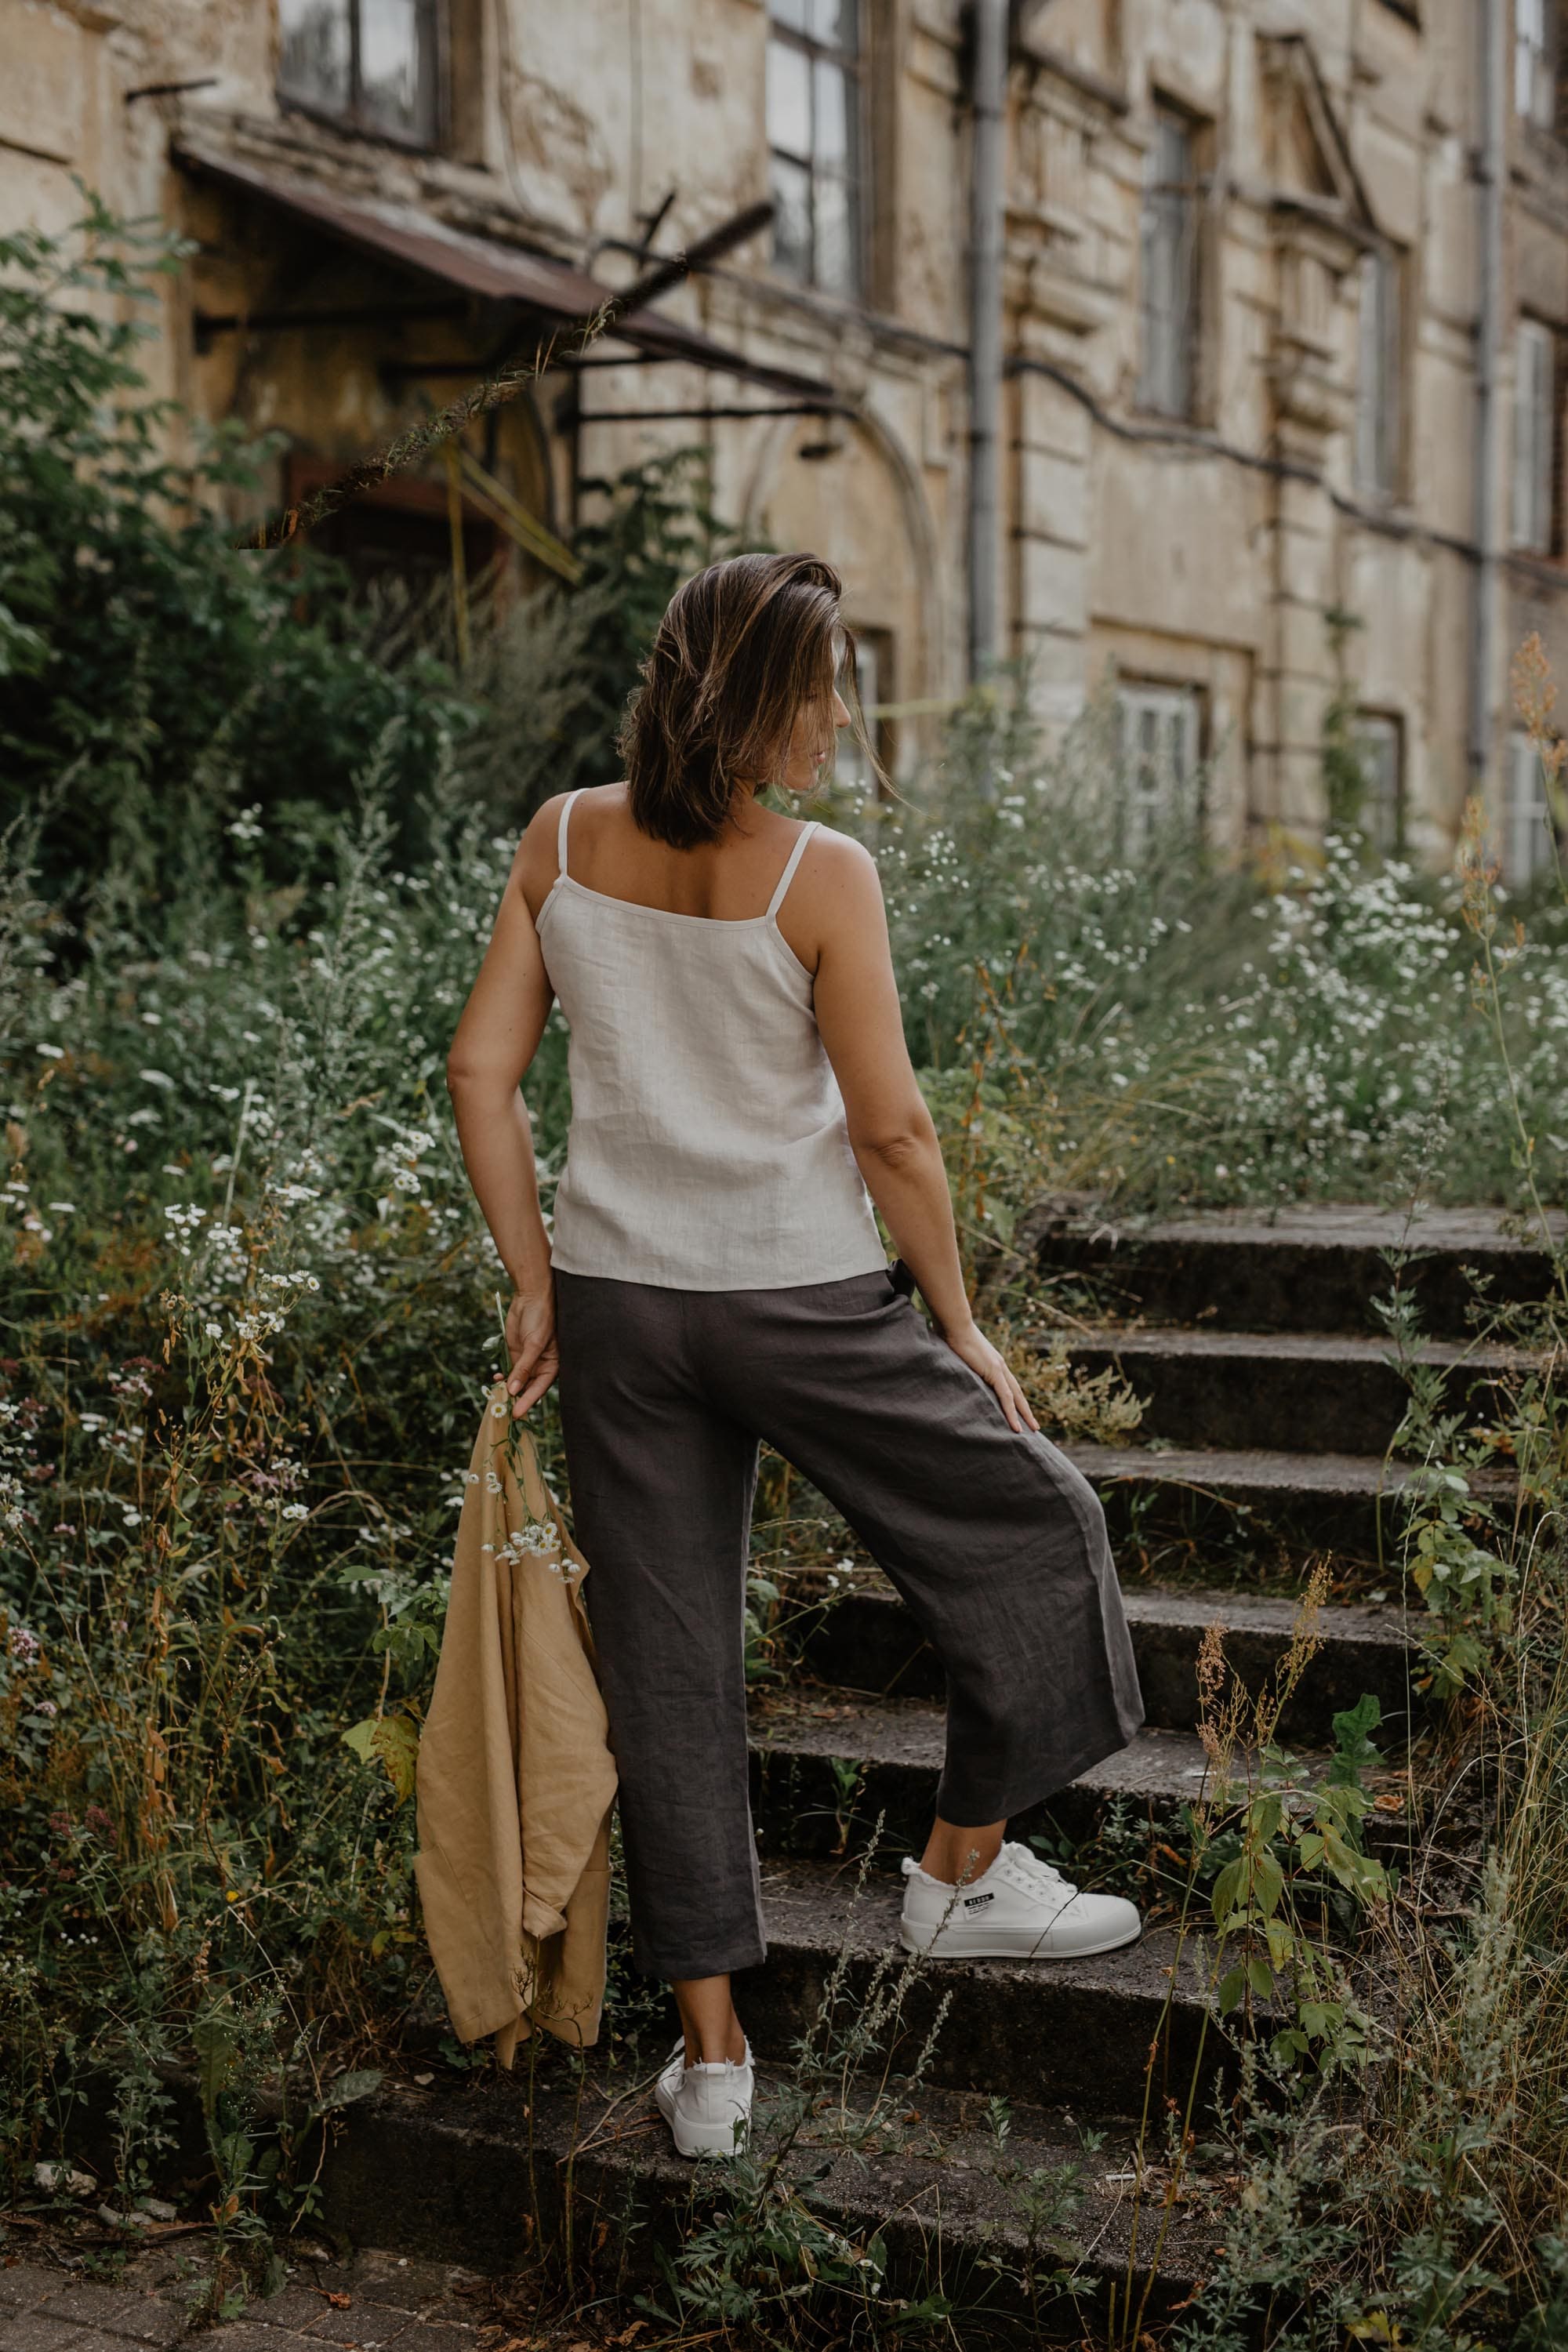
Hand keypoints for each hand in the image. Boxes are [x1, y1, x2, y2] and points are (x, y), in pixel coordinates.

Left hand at [504, 1285, 558, 1416]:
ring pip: (516, 1381)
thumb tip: (513, 1389)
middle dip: (516, 1398)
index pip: (540, 1388)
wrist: (531, 1297)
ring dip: (507, 1388)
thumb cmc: (541, 1318)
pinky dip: (502, 1376)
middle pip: (528, 1388)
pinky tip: (496, 1378)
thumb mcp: (533, 1343)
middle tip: (504, 1410)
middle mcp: (540, 1366)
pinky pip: (508, 1370)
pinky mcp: (515, 1353)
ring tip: (497, 1396)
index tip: (517, 1413)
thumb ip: (524, 1367)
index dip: (528, 1401)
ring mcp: (527, 1360)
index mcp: (553, 1365)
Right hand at [940, 1319, 1039, 1434]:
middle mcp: (1000, 1365)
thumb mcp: (957, 1355)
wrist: (954, 1324)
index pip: (1008, 1385)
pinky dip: (1011, 1412)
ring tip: (1032, 1430)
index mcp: (993, 1362)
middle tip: (1034, 1426)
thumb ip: (960, 1364)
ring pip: (1016, 1397)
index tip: (1020, 1411)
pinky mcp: (994, 1371)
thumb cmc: (951, 1335)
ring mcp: (999, 1368)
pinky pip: (1006, 1396)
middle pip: (1017, 1393)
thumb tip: (951, 1370)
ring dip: (1024, 1415)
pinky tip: (1015, 1426)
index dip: (1015, 1399)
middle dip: (1026, 1410)